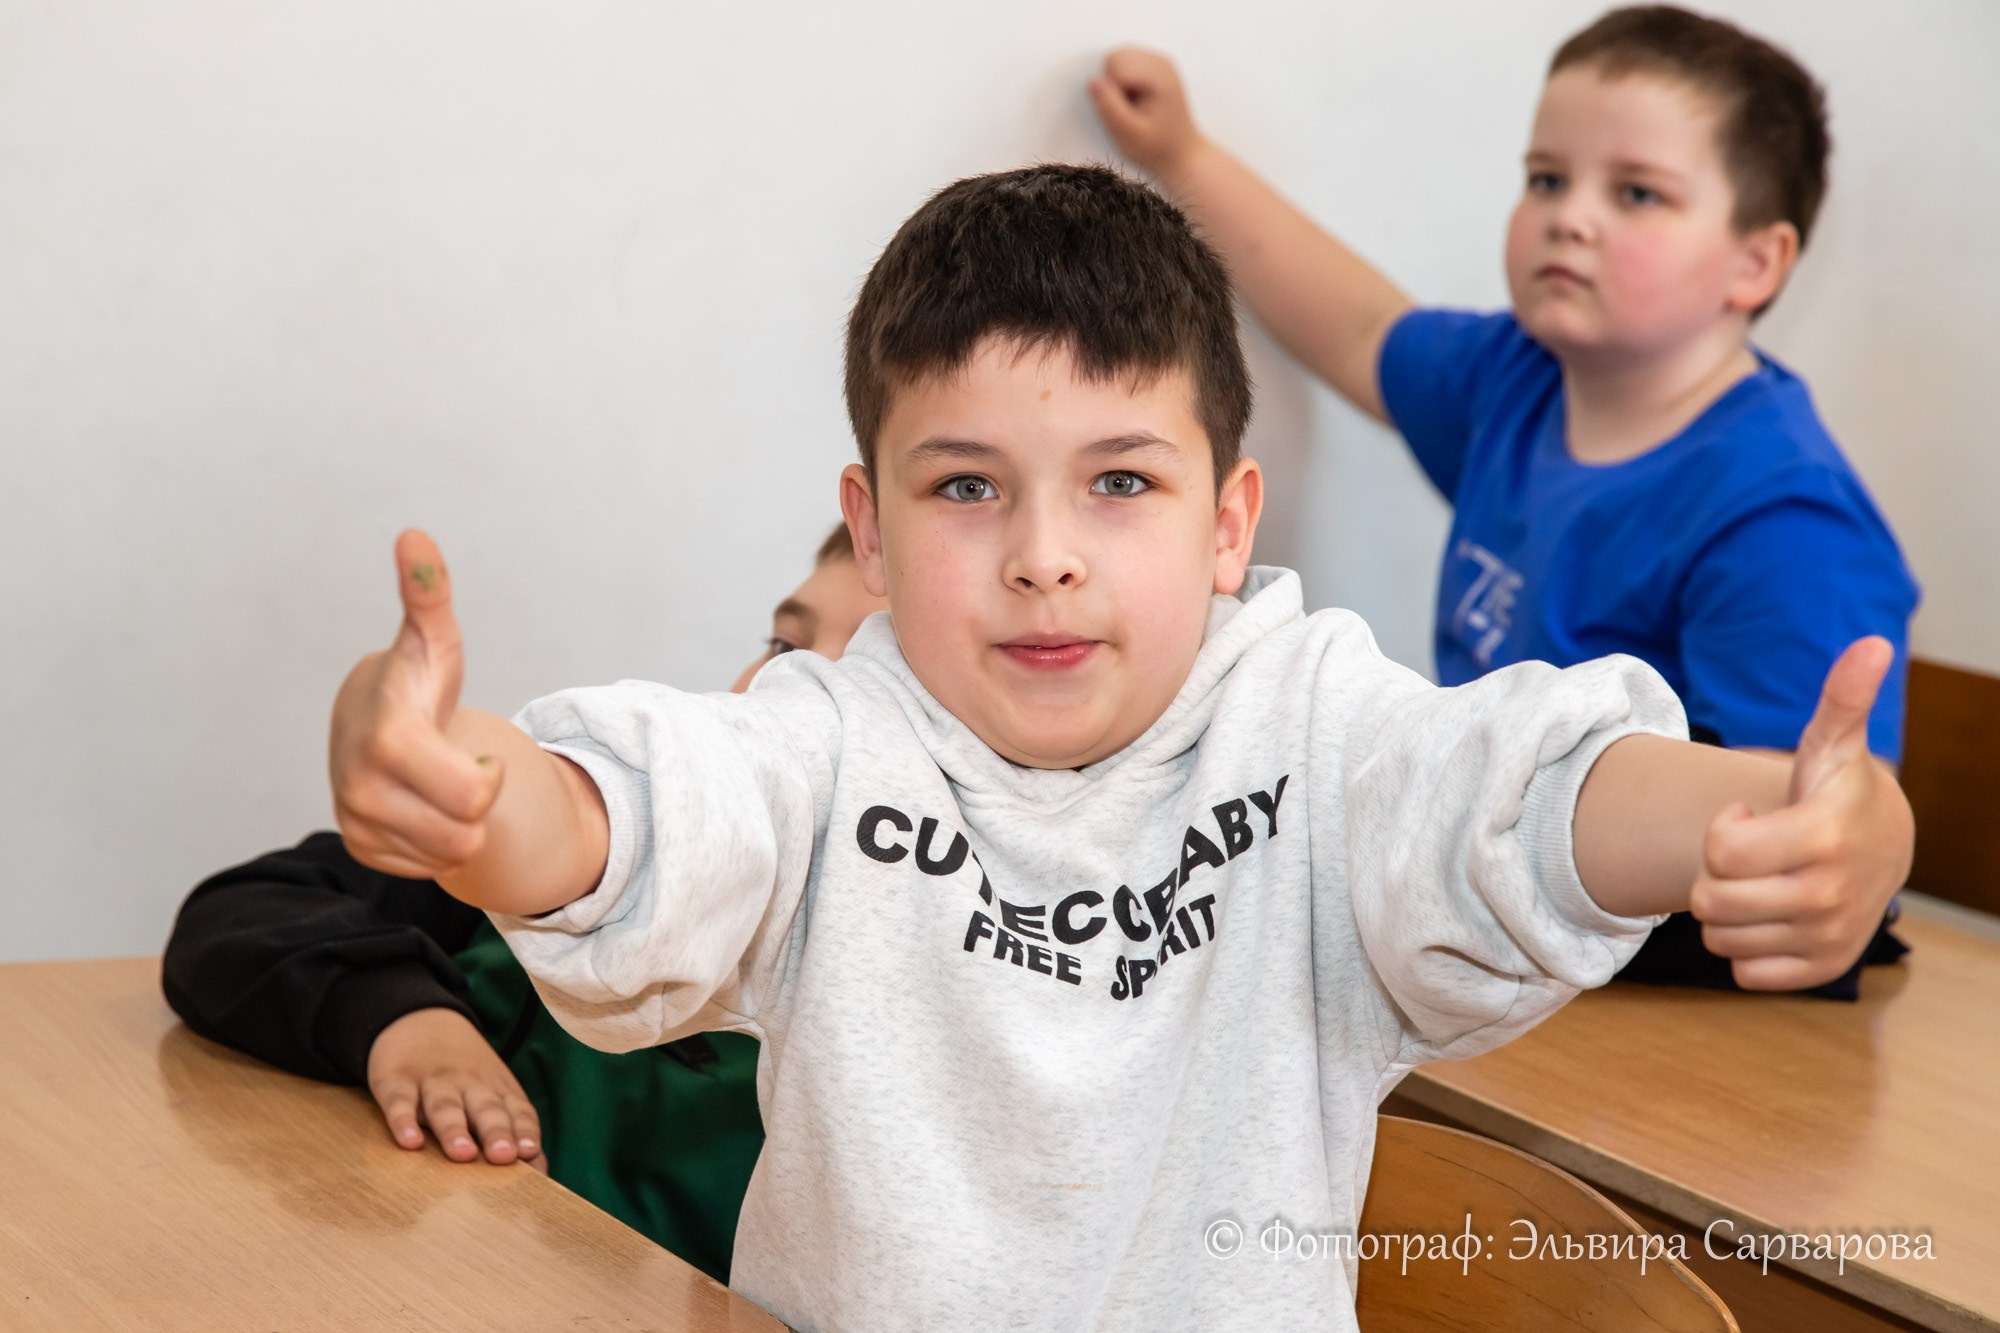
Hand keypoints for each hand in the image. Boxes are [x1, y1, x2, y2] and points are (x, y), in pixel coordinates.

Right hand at [331, 531, 503, 878]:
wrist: (366, 718)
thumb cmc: (415, 681)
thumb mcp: (432, 640)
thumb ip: (429, 594)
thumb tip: (415, 535)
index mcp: (388, 741)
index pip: (473, 795)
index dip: (488, 778)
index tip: (473, 752)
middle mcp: (361, 787)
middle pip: (466, 834)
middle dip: (476, 803)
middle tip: (459, 767)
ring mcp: (357, 820)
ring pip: (450, 857)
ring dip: (458, 824)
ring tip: (439, 784)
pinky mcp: (360, 847)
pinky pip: (427, 868)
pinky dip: (433, 840)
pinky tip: (420, 802)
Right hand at [368, 1008, 544, 1169]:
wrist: (421, 1020)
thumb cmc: (465, 1075)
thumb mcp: (493, 1093)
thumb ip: (513, 1130)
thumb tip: (539, 1174)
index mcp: (497, 1090)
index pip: (517, 1111)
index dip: (524, 1131)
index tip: (530, 1154)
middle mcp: (470, 1085)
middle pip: (486, 1109)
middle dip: (497, 1132)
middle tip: (504, 1156)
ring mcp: (433, 1082)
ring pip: (445, 1105)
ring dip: (454, 1129)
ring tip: (462, 1154)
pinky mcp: (397, 1080)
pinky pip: (400, 1100)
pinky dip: (403, 1120)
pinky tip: (409, 1141)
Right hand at [1089, 49, 1203, 178]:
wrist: (1180, 151)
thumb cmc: (1155, 146)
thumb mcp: (1128, 134)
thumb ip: (1109, 107)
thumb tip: (1093, 81)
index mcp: (1158, 75)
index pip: (1116, 67)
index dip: (1111, 92)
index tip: (1127, 112)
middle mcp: (1160, 61)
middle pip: (1116, 57)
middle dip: (1113, 84)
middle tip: (1129, 109)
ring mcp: (1158, 61)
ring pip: (1118, 58)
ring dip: (1117, 83)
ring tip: (1133, 105)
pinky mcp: (1153, 65)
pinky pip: (1124, 63)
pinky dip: (1123, 81)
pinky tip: (1136, 99)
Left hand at [1690, 638, 1913, 989]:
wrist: (1879, 849)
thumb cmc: (1837, 791)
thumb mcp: (1832, 744)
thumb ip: (1841, 698)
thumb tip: (1871, 645)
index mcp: (1823, 837)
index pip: (1721, 852)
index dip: (1721, 830)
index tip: (1745, 816)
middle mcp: (1829, 895)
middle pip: (1710, 900)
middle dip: (1714, 873)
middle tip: (1747, 853)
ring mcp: (1827, 936)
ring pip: (1720, 937)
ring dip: (1726, 910)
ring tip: (1758, 881)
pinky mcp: (1822, 968)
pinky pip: (1744, 972)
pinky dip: (1745, 947)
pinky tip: (1770, 915)